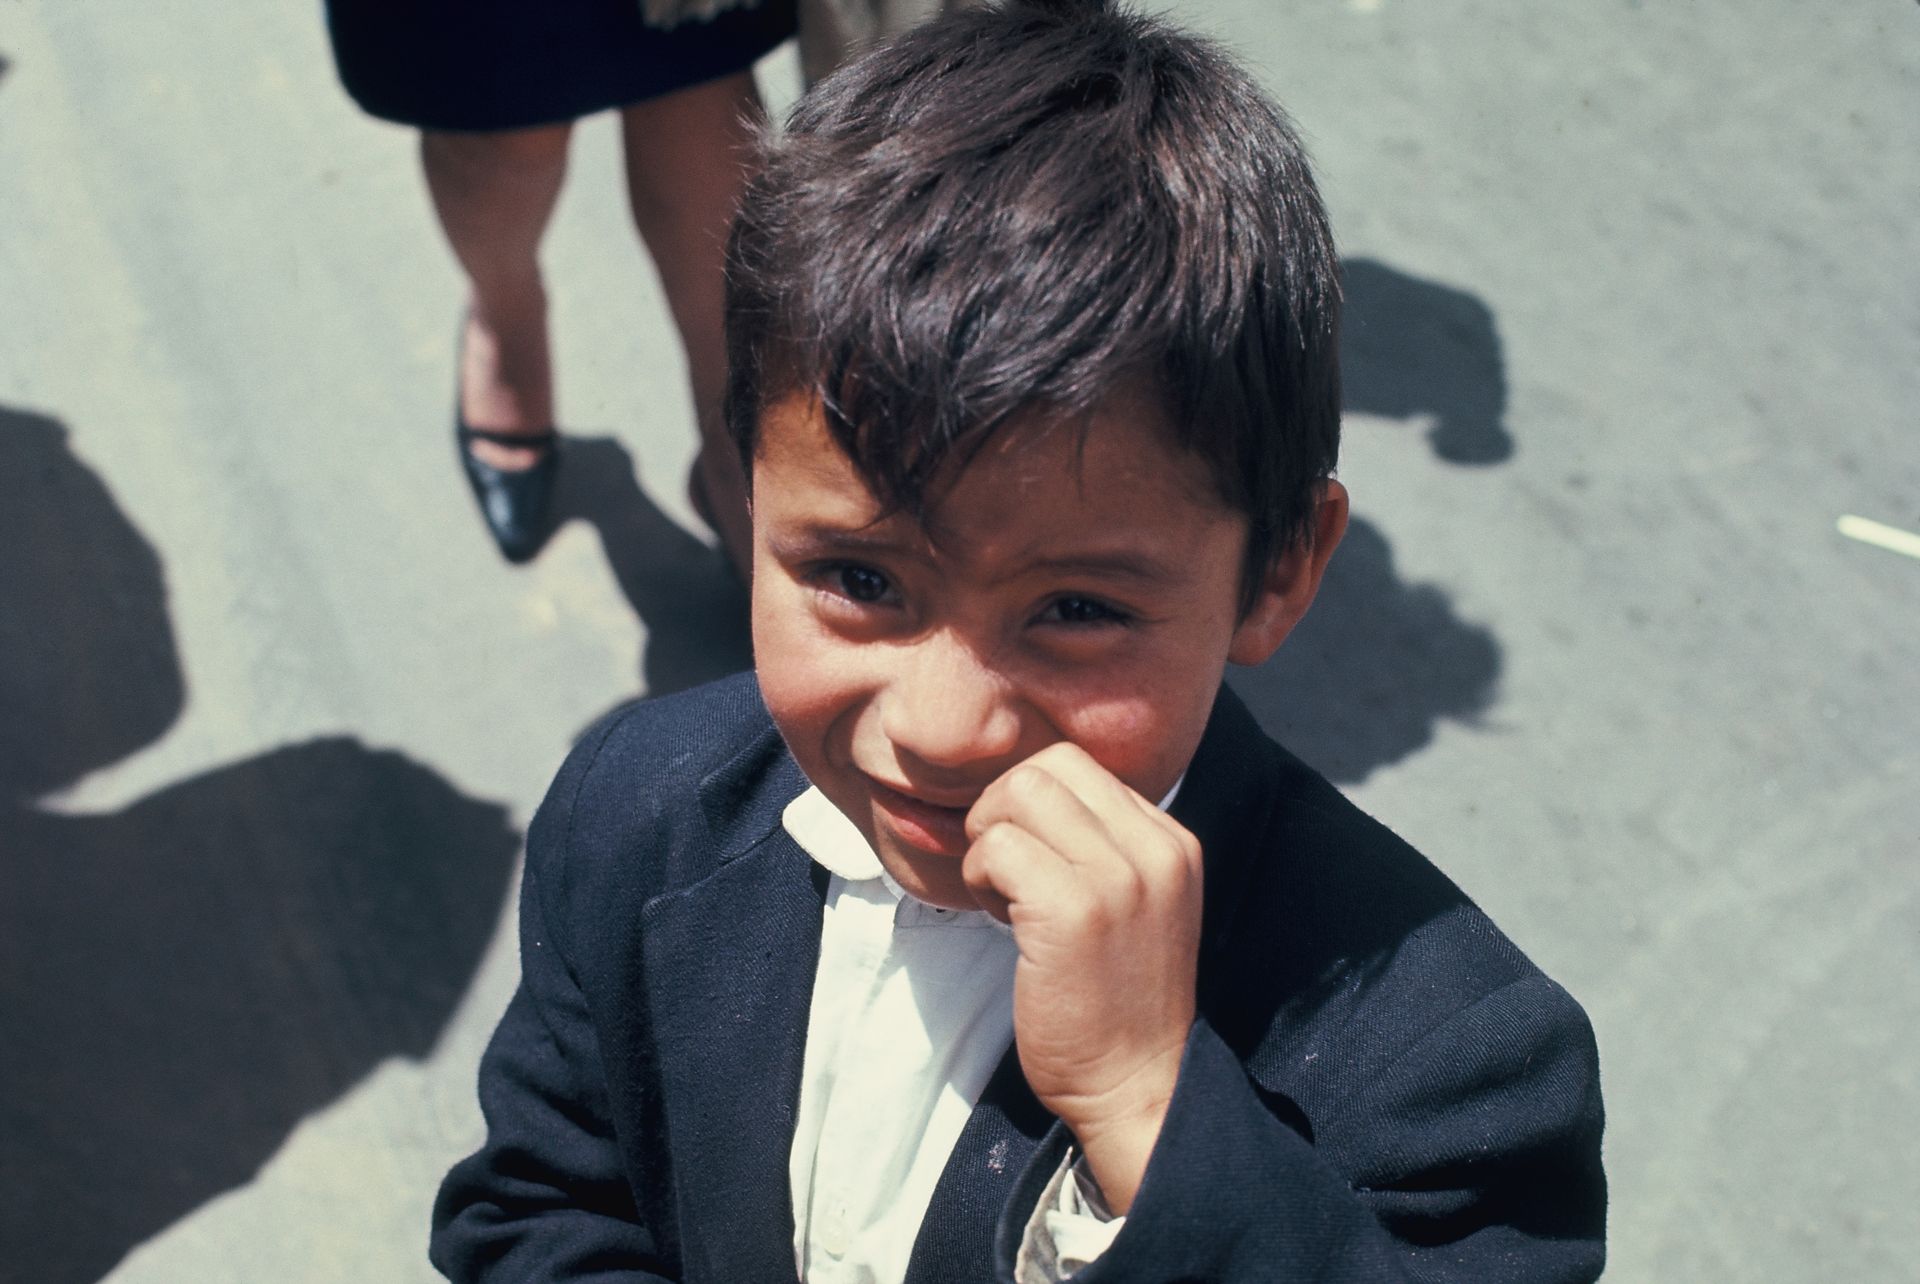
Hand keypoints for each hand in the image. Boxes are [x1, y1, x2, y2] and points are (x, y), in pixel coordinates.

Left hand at [962, 742, 1202, 1212]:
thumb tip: (1018, 797)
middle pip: (1048, 766)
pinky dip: (980, 878)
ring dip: (990, 842)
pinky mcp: (1074, 910)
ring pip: (1018, 793)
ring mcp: (1119, 877)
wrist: (1138, 1086)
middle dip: (1003, 810)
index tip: (1029, 862)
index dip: (1031, 805)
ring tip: (1004, 897)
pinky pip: (997, 848)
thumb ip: (1101, 849)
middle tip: (1004, 873)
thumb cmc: (1118, 1004)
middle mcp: (1155, 849)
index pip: (1080, 767)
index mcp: (1171, 843)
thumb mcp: (1136, 907)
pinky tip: (1002, 922)